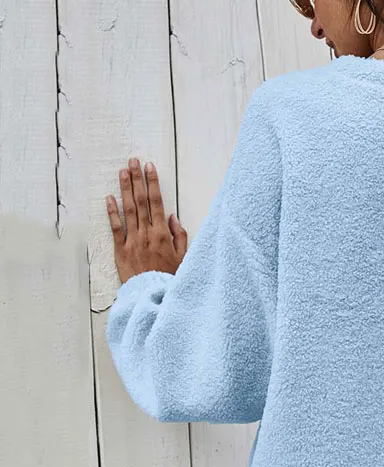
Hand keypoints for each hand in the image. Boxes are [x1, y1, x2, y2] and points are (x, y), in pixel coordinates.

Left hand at [105, 157, 187, 283]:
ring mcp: (133, 241)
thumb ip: (180, 236)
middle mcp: (147, 234)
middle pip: (141, 201)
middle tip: (134, 161)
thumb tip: (172, 217)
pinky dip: (112, 212)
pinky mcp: (121, 250)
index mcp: (163, 234)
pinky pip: (116, 228)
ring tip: (123, 172)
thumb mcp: (183, 258)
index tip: (150, 168)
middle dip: (138, 179)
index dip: (153, 183)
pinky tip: (109, 198)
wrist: (154, 296)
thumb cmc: (170, 278)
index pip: (157, 202)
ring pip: (128, 210)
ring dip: (125, 189)